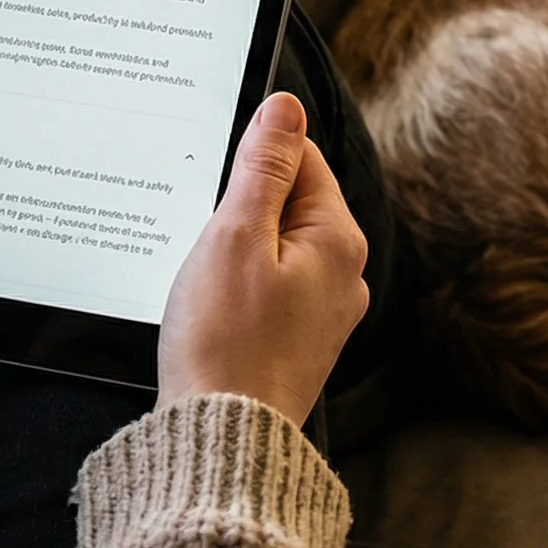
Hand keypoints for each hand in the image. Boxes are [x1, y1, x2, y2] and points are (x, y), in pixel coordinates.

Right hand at [158, 92, 370, 427]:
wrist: (222, 440)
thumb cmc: (225, 343)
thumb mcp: (235, 236)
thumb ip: (263, 166)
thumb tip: (285, 107)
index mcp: (339, 239)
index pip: (301, 158)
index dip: (249, 163)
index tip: (212, 186)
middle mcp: (343, 274)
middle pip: (286, 204)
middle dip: (238, 212)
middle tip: (204, 244)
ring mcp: (323, 312)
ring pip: (272, 249)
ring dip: (232, 254)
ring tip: (207, 286)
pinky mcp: (297, 342)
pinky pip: (266, 290)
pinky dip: (235, 290)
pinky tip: (211, 312)